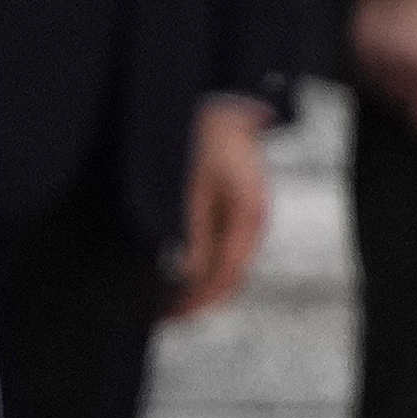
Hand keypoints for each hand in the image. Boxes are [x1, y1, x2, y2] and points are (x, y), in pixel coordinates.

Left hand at [166, 99, 271, 318]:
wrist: (221, 101)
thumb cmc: (202, 136)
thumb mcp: (191, 185)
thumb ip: (192, 231)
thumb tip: (186, 275)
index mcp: (248, 217)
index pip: (225, 275)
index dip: (197, 300)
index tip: (169, 315)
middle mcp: (253, 221)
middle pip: (230, 277)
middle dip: (198, 299)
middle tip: (163, 316)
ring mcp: (248, 216)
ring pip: (228, 265)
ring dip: (200, 285)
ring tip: (167, 300)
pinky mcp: (237, 209)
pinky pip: (223, 248)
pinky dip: (203, 265)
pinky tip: (180, 271)